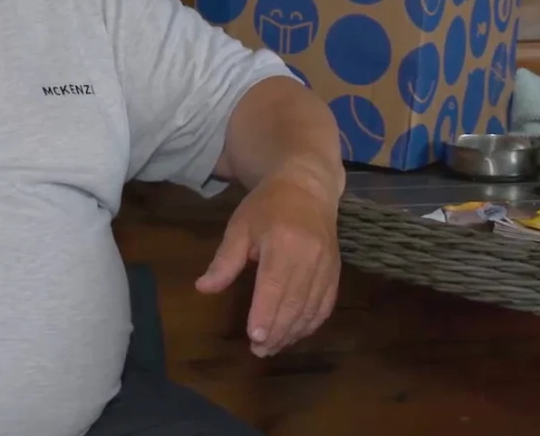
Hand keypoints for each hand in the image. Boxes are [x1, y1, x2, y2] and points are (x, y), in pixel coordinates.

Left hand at [195, 166, 340, 356]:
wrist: (308, 187)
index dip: (265, 314)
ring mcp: (326, 265)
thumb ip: (225, 259)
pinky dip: (311, 323)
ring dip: (293, 332)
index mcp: (283, 242)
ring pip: (311, 308)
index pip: (275, 285)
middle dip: (277, 331)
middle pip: (294, 303)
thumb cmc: (267, 206)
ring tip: (273, 347)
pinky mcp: (335, 271)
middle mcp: (310, 256)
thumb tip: (204, 287)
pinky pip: (326, 304)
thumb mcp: (240, 226)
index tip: (254, 337)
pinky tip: (296, 333)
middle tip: (259, 351)